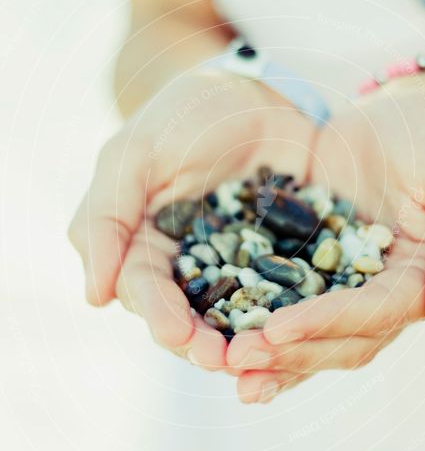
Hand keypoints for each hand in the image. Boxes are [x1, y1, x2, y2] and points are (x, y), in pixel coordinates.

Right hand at [68, 68, 314, 369]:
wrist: (257, 89)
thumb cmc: (186, 114)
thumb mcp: (136, 154)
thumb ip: (107, 217)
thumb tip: (94, 297)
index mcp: (146, 244)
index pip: (145, 290)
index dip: (159, 315)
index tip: (175, 334)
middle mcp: (191, 264)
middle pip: (190, 316)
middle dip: (203, 343)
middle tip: (223, 360)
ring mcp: (240, 265)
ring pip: (238, 316)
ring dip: (246, 341)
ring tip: (262, 357)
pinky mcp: (286, 260)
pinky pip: (287, 295)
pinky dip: (291, 318)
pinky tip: (303, 333)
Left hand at [227, 69, 424, 402]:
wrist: (398, 112)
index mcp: (419, 283)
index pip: (374, 314)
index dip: (327, 323)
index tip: (278, 329)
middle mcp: (380, 296)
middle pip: (338, 340)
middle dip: (289, 352)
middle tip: (237, 357)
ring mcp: (342, 285)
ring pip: (310, 336)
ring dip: (270, 355)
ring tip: (225, 364)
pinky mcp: (309, 268)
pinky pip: (283, 303)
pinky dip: (258, 327)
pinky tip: (219, 343)